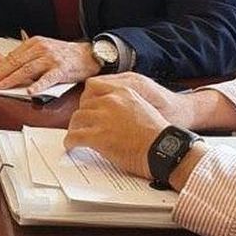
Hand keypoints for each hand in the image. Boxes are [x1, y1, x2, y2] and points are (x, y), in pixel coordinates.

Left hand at [0, 36, 101, 94]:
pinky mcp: (61, 70)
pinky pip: (47, 79)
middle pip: (16, 62)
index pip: (13, 55)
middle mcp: (42, 49)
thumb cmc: (65, 54)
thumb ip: (29, 55)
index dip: (0, 67)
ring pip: (27, 69)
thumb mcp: (45, 48)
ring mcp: (51, 59)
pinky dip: (38, 85)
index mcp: (35, 43)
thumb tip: (11, 66)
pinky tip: (30, 91)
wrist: (88, 54)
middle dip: (2, 74)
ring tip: (2, 86)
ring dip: (12, 79)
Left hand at [64, 73, 183, 175]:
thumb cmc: (158, 134)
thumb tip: (113, 114)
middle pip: (83, 104)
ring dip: (75, 129)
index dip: (87, 99)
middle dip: (82, 116)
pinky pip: (74, 137)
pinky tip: (72, 147)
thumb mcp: (143, 107)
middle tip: (82, 126)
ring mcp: (103, 118)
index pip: (93, 86)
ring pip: (77, 119)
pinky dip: (70, 142)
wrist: (165, 149)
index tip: (87, 108)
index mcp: (123, 91)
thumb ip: (125, 105)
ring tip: (76, 137)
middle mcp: (111, 100)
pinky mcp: (98, 136)